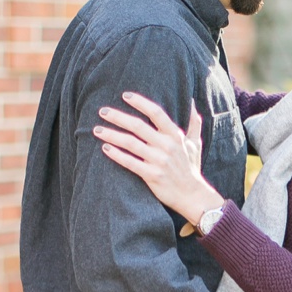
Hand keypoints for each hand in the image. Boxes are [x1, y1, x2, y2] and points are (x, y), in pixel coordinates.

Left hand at [95, 91, 224, 225]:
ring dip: (112, 135)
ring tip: (96, 130)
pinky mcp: (152, 175)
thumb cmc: (191, 168)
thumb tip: (191, 102)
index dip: (140, 102)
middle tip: (102, 111)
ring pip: (131, 143)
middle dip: (118, 117)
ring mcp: (159, 161)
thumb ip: (193, 123)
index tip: (125, 95)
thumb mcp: (195, 144)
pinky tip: (105, 148)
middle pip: (138, 126)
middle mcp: (167, 146)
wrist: (192, 196)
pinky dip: (117, 155)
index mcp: (176, 136)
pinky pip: (130, 163)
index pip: (157, 113)